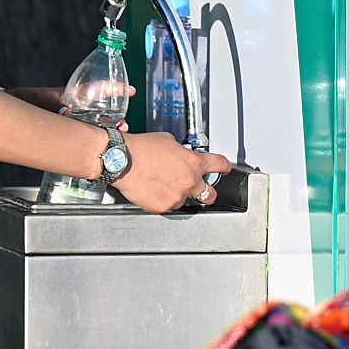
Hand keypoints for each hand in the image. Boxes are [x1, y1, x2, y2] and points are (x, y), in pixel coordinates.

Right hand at [114, 131, 233, 214]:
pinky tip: (153, 189)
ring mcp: (177, 197)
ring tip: (162, 184)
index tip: (225, 168)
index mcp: (193, 162)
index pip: (219, 165)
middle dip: (208, 192)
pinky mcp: (163, 207)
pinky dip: (162, 199)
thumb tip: (180, 156)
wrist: (122, 161)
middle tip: (204, 190)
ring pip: (184, 199)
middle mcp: (189, 181)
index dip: (224, 167)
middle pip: (210, 193)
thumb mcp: (168, 141)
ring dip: (178, 194)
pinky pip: (167, 205)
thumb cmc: (142, 149)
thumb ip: (180, 152)